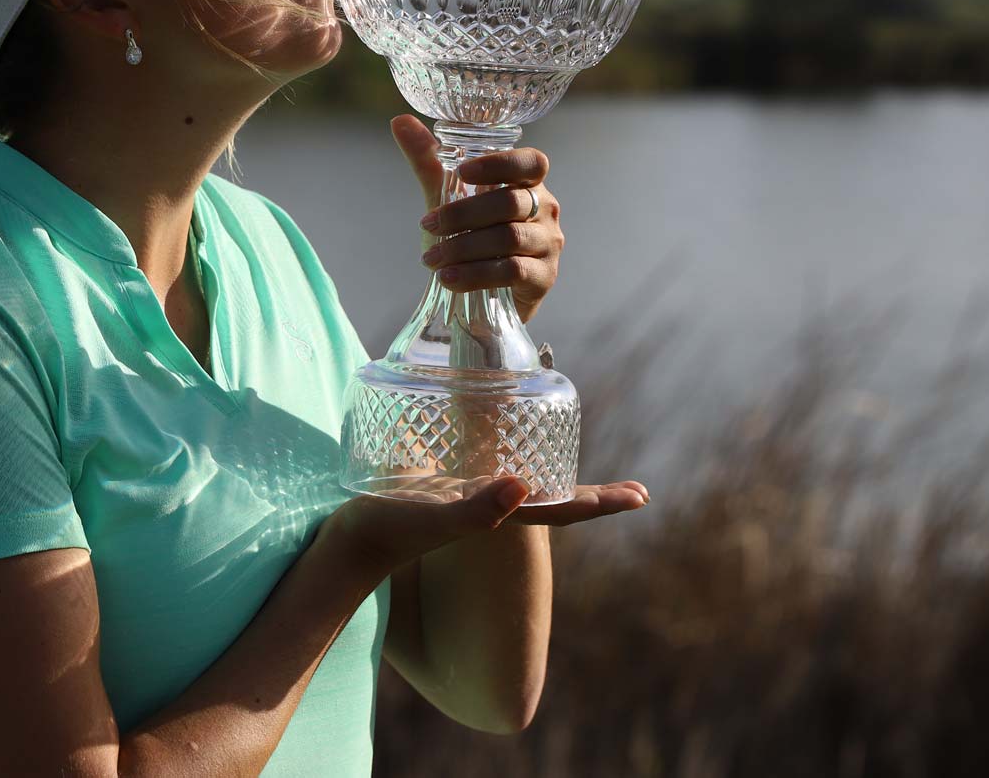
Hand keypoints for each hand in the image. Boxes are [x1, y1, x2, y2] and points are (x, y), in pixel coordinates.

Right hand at [313, 476, 648, 580]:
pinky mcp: (444, 488)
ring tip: (586, 464)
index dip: (600, 502)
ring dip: (558, 474)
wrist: (346, 543)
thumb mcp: (432, 516)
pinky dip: (511, 455)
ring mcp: (468, 500)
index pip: (562, 509)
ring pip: (526, 483)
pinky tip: (510, 445)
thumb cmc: (387, 531)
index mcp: (498, 515)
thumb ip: (475, 509)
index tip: (642, 496)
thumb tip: (524, 486)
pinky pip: (491, 469)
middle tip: (638, 491)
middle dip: (594, 494)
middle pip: (556, 498)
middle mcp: (490, 508)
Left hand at [390, 114, 562, 323]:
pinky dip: (476, 274)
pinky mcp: (544, 277)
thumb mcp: (447, 196)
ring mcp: (548, 243)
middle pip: (510, 203)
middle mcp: (545, 208)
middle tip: (427, 225)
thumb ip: (428, 160)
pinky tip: (449, 278)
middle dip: (463, 214)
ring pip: (509, 238)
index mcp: (527, 183)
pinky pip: (513, 271)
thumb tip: (399, 121)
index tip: (461, 171)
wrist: (486, 295)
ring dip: (463, 248)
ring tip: (430, 259)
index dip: (499, 164)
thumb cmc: (471, 236)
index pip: (531, 162)